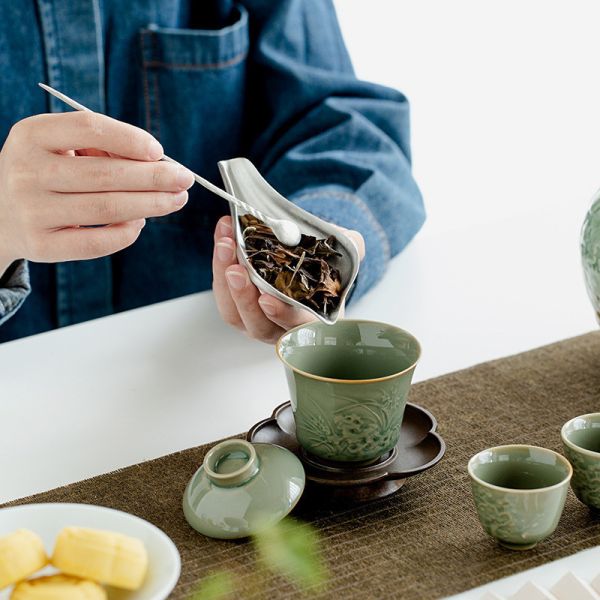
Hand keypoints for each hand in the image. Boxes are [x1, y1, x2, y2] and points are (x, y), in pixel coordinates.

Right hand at [0, 112, 194, 274]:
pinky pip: (95, 243)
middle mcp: (27, 171)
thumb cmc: (45, 173)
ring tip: (176, 200)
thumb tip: (156, 164)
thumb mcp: (58, 147)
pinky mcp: (41, 245)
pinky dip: (126, 233)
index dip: (130, 139)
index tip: (159, 151)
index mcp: (32, 135)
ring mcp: (32, 210)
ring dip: (150, 205)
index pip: (89, 128)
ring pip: (106, 208)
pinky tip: (141, 223)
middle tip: (184, 179)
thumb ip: (101, 147)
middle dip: (154, 177)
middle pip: (105, 174)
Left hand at [212, 215, 364, 343]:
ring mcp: (257, 320)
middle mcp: (281, 328)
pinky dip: (220, 265)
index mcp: (312, 321)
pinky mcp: (237, 306)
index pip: (296, 327)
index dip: (282, 315)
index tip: (267, 299)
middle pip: (258, 323)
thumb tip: (353, 241)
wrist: (304, 259)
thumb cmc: (324, 265)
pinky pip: (223, 294)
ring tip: (225, 244)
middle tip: (236, 269)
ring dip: (225, 279)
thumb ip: (351, 250)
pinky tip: (224, 236)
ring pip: (235, 311)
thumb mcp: (343, 255)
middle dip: (244, 296)